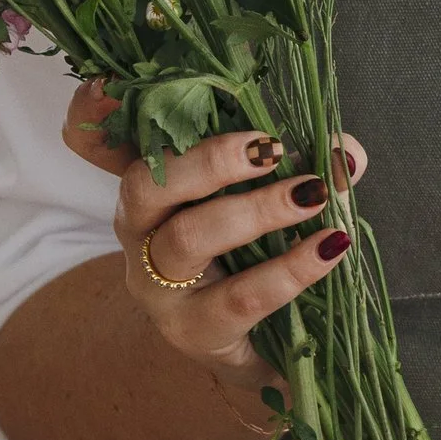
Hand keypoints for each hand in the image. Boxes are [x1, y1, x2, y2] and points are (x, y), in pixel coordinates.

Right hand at [62, 84, 366, 439]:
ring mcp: (159, 286)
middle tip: (271, 146)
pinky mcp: (194, 331)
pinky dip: (291, 268)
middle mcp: (138, 231)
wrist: (255, 355)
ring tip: (313, 195)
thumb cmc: (249, 259)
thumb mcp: (263, 203)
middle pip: (145, 184)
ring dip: (256, 210)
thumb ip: (299, 167)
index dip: (94, 113)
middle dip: (208, 158)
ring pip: (190, 237)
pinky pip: (240, 296)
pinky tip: (331, 247)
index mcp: (148, 186)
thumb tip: (346, 150)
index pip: (98, 143)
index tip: (112, 84)